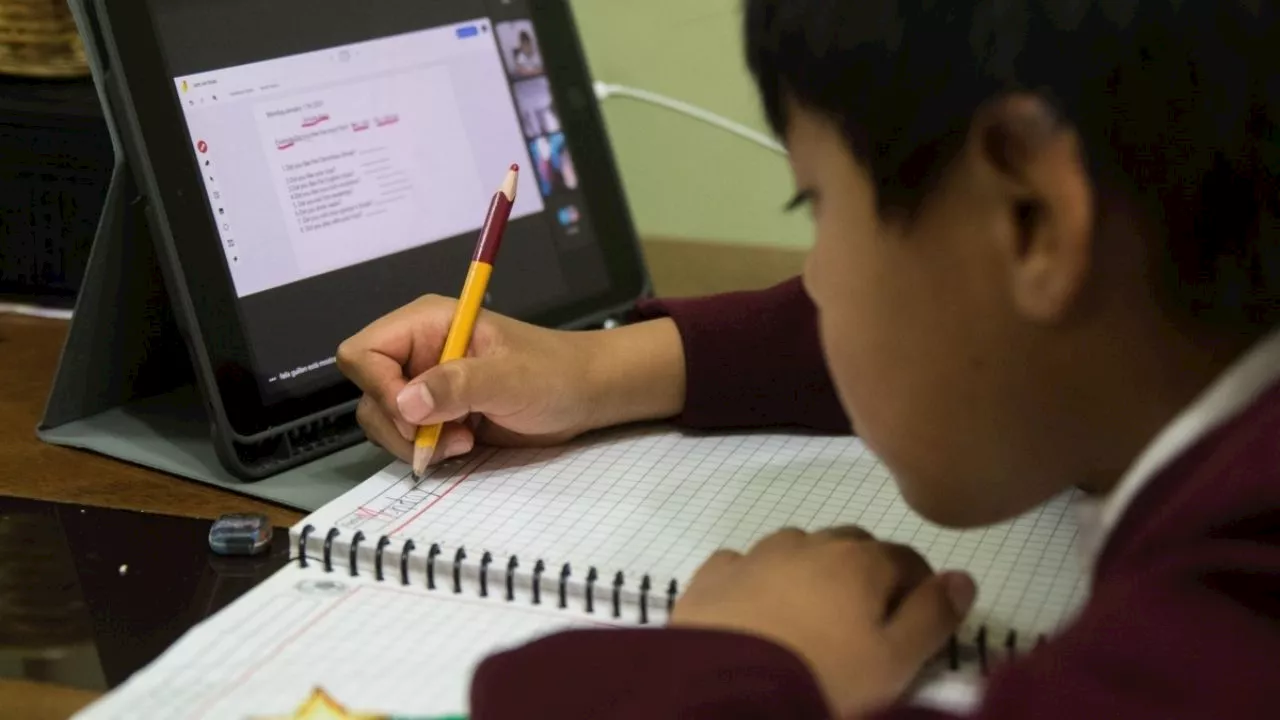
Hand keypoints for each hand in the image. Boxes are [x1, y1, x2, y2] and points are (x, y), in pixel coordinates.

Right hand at [336, 294, 685, 464]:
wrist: (583, 395)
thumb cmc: (553, 372)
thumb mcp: (509, 377)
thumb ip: (458, 385)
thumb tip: (407, 401)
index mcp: (426, 324)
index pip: (364, 352)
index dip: (379, 388)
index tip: (416, 415)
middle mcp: (417, 351)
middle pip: (367, 393)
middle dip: (400, 425)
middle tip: (445, 435)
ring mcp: (424, 384)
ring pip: (382, 420)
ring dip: (415, 442)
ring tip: (462, 440)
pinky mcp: (435, 413)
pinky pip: (405, 438)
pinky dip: (426, 450)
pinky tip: (463, 444)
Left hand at [670, 527, 975, 717]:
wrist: (722, 691)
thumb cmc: (823, 679)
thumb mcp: (895, 662)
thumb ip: (934, 617)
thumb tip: (964, 577)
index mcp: (859, 561)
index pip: (906, 559)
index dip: (918, 589)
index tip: (917, 623)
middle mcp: (807, 544)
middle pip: (850, 546)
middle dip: (865, 574)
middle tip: (864, 623)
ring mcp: (754, 556)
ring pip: (795, 550)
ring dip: (810, 572)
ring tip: (810, 618)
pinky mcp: (711, 577)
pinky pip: (743, 566)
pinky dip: (756, 581)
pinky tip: (755, 612)